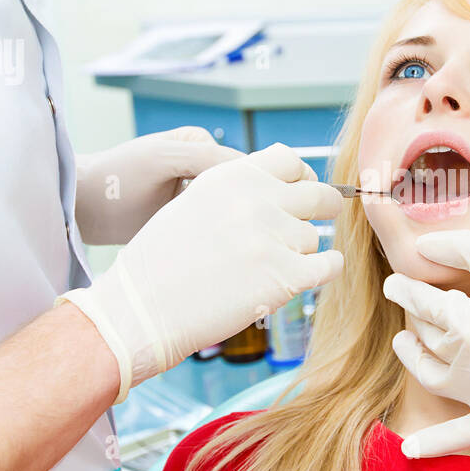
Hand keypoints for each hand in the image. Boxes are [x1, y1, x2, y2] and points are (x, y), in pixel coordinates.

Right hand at [58, 144, 343, 401]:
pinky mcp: (285, 276)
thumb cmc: (158, 264)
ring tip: (270, 267)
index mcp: (232, 177)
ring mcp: (273, 237)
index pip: (291, 161)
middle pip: (317, 193)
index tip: (300, 193)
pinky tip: (313, 274)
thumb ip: (235, 192)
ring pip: (314, 237)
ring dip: (301, 251)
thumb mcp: (192, 204)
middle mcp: (256, 200)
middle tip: (320, 217)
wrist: (141, 310)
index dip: (301, 178)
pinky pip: (329, 265)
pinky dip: (326, 269)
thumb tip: (278, 189)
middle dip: (323, 206)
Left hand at [75, 127, 242, 244]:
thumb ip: (206, 158)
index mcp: (200, 144)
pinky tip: (202, 242)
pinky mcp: (185, 219)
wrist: (84, 209)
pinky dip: (210, 234)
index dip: (248, 183)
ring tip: (211, 234)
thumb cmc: (117, 175)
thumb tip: (251, 173)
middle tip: (229, 226)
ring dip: (221, 221)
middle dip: (235, 205)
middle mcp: (201, 167)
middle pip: (235, 188)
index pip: (241, 163)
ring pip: (225, 209)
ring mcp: (194, 195)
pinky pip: (210, 227)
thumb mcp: (163, 158)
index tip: (250, 206)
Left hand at [382, 229, 469, 458]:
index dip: (406, 290)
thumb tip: (421, 248)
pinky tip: (410, 451)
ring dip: (414, 362)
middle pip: (430, 339)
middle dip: (415, 317)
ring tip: (404, 344)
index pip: (424, 305)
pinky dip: (437, 443)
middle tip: (408, 302)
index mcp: (469, 327)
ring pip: (434, 380)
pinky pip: (465, 434)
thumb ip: (461, 249)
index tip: (394, 281)